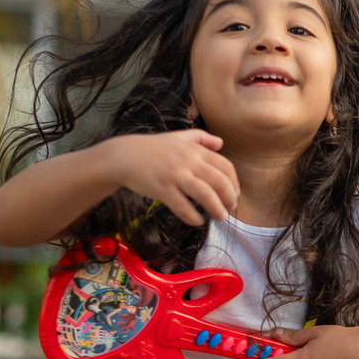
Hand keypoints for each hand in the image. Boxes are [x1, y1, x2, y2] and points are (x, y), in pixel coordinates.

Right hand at [108, 130, 238, 224]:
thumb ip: (201, 138)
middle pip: (219, 182)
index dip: (234, 182)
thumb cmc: (153, 148)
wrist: (123, 156)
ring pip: (205, 194)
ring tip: (220, 217)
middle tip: (230, 208)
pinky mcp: (162, 190)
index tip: (235, 194)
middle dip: (229, 198)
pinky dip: (193, 216)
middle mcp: (188, 162)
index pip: (225, 166)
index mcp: (195, 150)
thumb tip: (221, 142)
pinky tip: (197, 221)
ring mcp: (175, 176)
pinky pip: (183, 207)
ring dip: (216, 209)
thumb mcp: (178, 137)